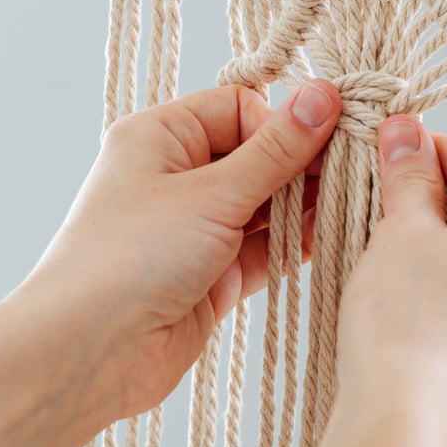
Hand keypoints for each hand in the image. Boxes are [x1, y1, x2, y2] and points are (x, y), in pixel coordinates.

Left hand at [27, 80, 341, 421]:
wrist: (90, 351)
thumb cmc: (131, 255)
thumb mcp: (212, 192)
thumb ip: (275, 151)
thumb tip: (322, 96)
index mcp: (160, 137)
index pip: (238, 108)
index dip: (282, 122)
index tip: (327, 136)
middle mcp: (175, 177)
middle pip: (256, 155)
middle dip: (302, 163)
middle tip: (356, 165)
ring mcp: (194, 228)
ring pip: (263, 203)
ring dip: (303, 204)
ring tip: (354, 197)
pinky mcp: (210, 275)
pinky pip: (262, 247)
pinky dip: (293, 242)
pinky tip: (330, 233)